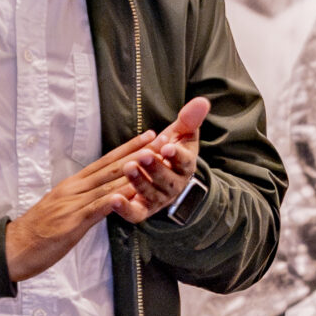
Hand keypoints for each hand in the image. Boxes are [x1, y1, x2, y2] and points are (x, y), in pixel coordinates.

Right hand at [5, 133, 156, 281]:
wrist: (13, 247)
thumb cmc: (37, 231)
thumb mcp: (62, 208)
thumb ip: (83, 200)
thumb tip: (104, 195)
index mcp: (72, 185)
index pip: (104, 162)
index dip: (128, 148)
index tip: (147, 136)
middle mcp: (74, 189)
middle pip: (110, 167)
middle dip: (137, 153)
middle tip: (160, 140)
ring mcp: (73, 204)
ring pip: (107, 184)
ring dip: (132, 172)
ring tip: (152, 160)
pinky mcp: (71, 222)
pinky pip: (96, 209)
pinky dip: (113, 201)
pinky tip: (128, 195)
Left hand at [115, 97, 209, 223]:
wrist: (162, 171)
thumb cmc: (172, 149)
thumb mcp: (182, 133)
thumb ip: (190, 118)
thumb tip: (202, 101)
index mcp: (185, 166)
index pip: (184, 162)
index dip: (177, 155)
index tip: (167, 147)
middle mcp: (174, 185)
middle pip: (167, 180)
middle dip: (155, 168)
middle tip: (144, 156)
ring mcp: (158, 199)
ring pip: (151, 194)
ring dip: (139, 182)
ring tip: (128, 167)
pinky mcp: (142, 209)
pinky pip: (135, 214)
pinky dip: (125, 209)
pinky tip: (113, 199)